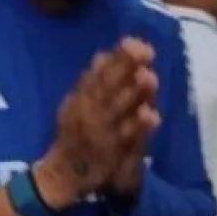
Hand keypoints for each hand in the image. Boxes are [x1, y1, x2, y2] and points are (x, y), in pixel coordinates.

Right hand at [35, 38, 159, 208]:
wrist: (63, 173)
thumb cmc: (76, 133)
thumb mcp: (77, 105)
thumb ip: (92, 82)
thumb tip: (103, 55)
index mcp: (82, 98)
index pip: (99, 73)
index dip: (117, 57)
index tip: (133, 41)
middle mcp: (90, 112)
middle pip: (109, 87)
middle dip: (126, 68)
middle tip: (145, 51)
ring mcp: (102, 132)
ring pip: (119, 110)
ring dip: (134, 94)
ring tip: (150, 76)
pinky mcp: (112, 153)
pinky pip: (127, 139)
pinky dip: (139, 128)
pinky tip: (153, 116)